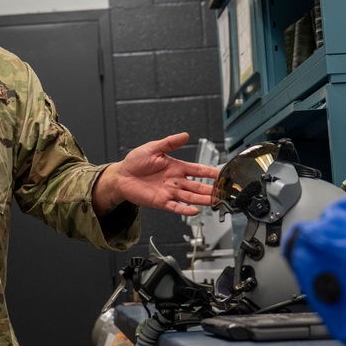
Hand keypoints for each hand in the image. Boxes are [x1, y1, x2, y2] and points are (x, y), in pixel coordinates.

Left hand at [93, 132, 217, 216]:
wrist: (121, 175)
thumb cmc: (136, 162)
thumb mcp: (153, 148)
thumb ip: (170, 143)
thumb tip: (185, 135)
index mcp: (176, 167)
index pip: (197, 170)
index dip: (210, 172)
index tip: (222, 174)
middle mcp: (175, 181)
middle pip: (197, 186)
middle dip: (211, 189)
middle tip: (224, 192)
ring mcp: (169, 192)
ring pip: (190, 197)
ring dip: (202, 200)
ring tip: (214, 201)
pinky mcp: (160, 201)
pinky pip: (175, 207)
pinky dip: (185, 209)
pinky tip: (194, 211)